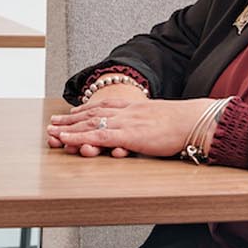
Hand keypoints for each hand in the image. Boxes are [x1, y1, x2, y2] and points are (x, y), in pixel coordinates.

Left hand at [47, 97, 209, 158]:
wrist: (196, 121)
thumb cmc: (185, 123)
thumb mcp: (163, 119)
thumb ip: (151, 123)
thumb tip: (151, 128)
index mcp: (135, 108)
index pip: (104, 106)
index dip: (85, 110)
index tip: (71, 113)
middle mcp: (126, 113)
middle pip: (92, 113)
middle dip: (70, 119)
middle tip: (52, 123)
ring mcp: (126, 123)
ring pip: (90, 124)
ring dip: (69, 128)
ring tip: (52, 132)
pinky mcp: (128, 136)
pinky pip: (99, 136)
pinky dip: (80, 138)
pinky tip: (68, 140)